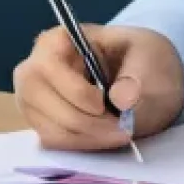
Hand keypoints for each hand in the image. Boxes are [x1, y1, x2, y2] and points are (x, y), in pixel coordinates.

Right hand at [13, 24, 183, 151]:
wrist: (147, 77)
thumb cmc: (141, 58)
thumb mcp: (148, 56)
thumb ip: (138, 75)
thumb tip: (121, 98)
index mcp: (58, 40)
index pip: (50, 68)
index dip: (77, 92)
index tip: (106, 104)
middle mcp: (36, 69)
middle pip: (48, 104)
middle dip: (88, 122)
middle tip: (122, 128)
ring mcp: (34, 99)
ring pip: (51, 129)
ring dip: (89, 137)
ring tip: (119, 133)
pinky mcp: (41, 123)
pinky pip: (54, 142)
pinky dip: (83, 144)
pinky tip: (106, 136)